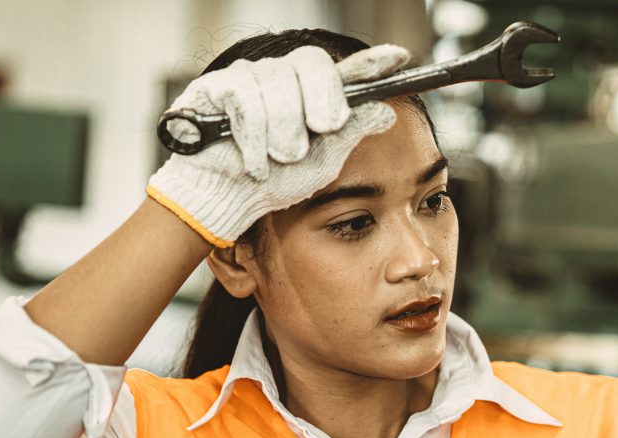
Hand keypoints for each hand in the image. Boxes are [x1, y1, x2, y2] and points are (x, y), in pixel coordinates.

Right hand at [147, 44, 410, 246]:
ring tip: (275, 159)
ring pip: (277, 83)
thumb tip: (386, 112)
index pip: (346, 70)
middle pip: (313, 63)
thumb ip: (350, 134)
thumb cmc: (274, 182)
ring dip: (281, 133)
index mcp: (312, 95)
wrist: (230, 200)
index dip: (370, 61)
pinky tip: (250, 157)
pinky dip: (252, 137)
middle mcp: (283, 78)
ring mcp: (251, 77)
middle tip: (314, 138)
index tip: (400, 58)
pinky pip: (245, 96)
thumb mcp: (322, 163)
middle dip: (319, 106)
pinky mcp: (218, 84)